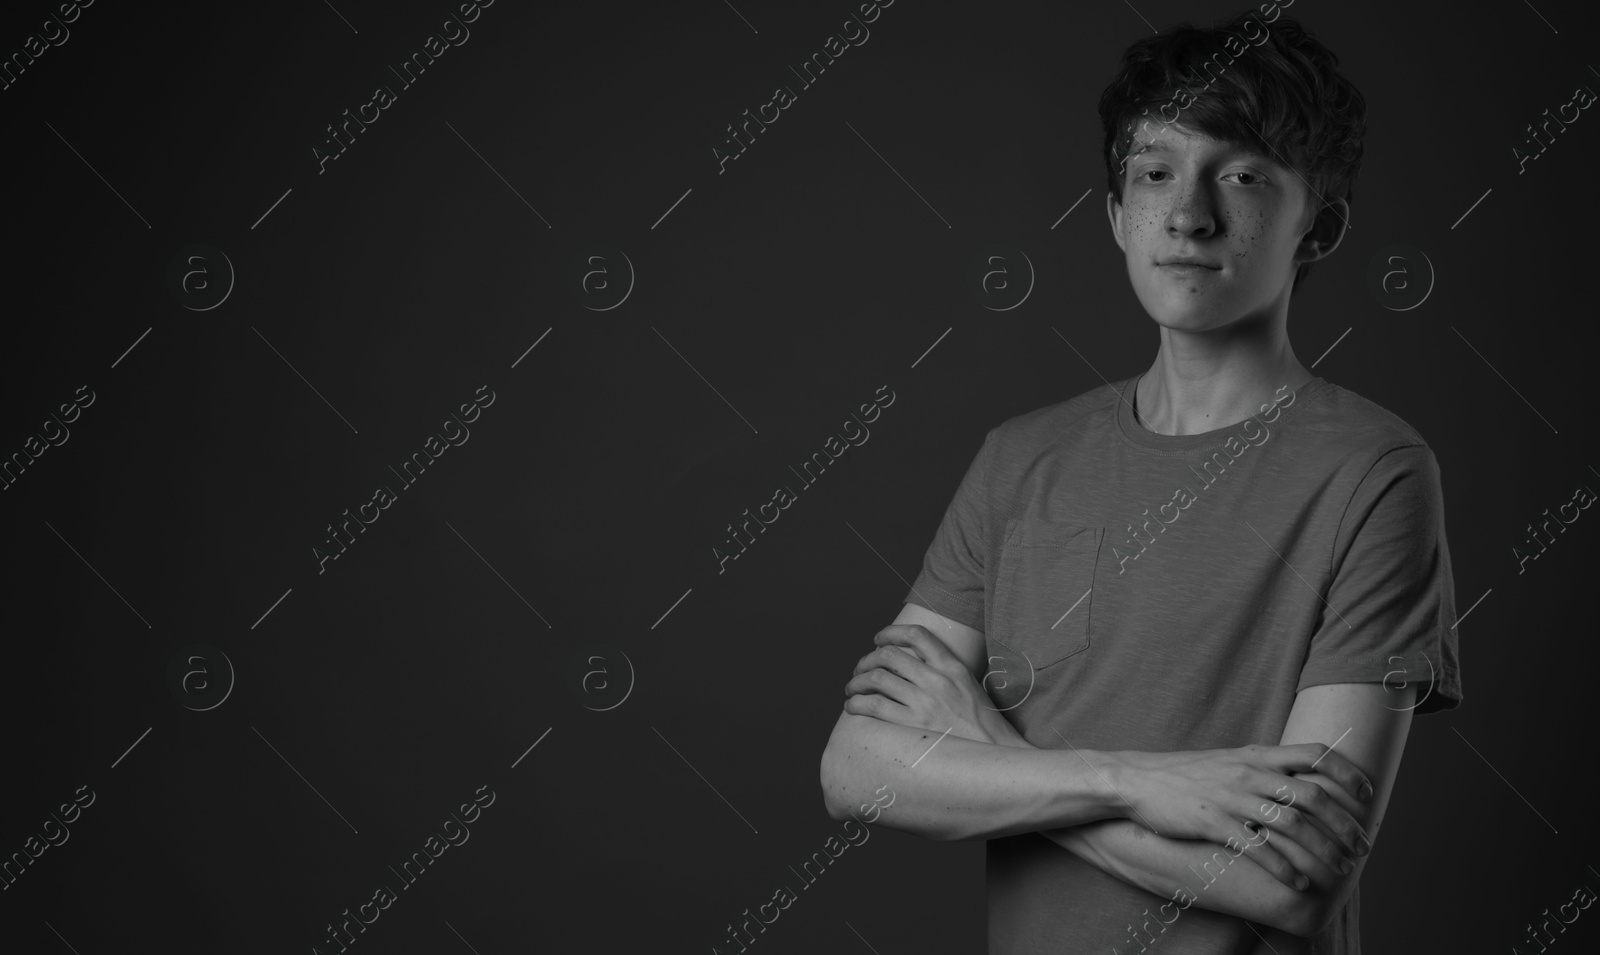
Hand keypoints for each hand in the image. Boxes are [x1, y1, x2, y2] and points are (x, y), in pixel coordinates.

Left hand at [842, 624, 1029, 747]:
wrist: (997, 755)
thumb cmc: (983, 724)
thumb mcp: (971, 687)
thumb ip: (946, 672)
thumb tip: (914, 666)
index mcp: (953, 667)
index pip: (917, 635)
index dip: (891, 632)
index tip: (878, 639)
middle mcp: (938, 680)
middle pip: (889, 654)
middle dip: (867, 659)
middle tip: (860, 670)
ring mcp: (926, 703)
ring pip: (877, 678)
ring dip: (857, 681)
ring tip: (852, 689)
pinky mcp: (914, 726)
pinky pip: (875, 706)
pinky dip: (857, 703)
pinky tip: (853, 707)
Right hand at [1116, 744, 1373, 891]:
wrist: (1136, 781)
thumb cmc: (1183, 774)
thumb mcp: (1227, 759)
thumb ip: (1261, 767)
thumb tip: (1297, 780)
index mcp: (1256, 754)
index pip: (1314, 754)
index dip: (1347, 773)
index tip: (1366, 796)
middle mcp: (1248, 772)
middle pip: (1312, 795)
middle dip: (1344, 824)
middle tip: (1361, 847)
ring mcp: (1231, 797)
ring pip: (1291, 825)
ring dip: (1322, 851)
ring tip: (1339, 870)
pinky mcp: (1213, 822)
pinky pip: (1257, 847)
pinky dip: (1283, 867)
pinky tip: (1299, 882)